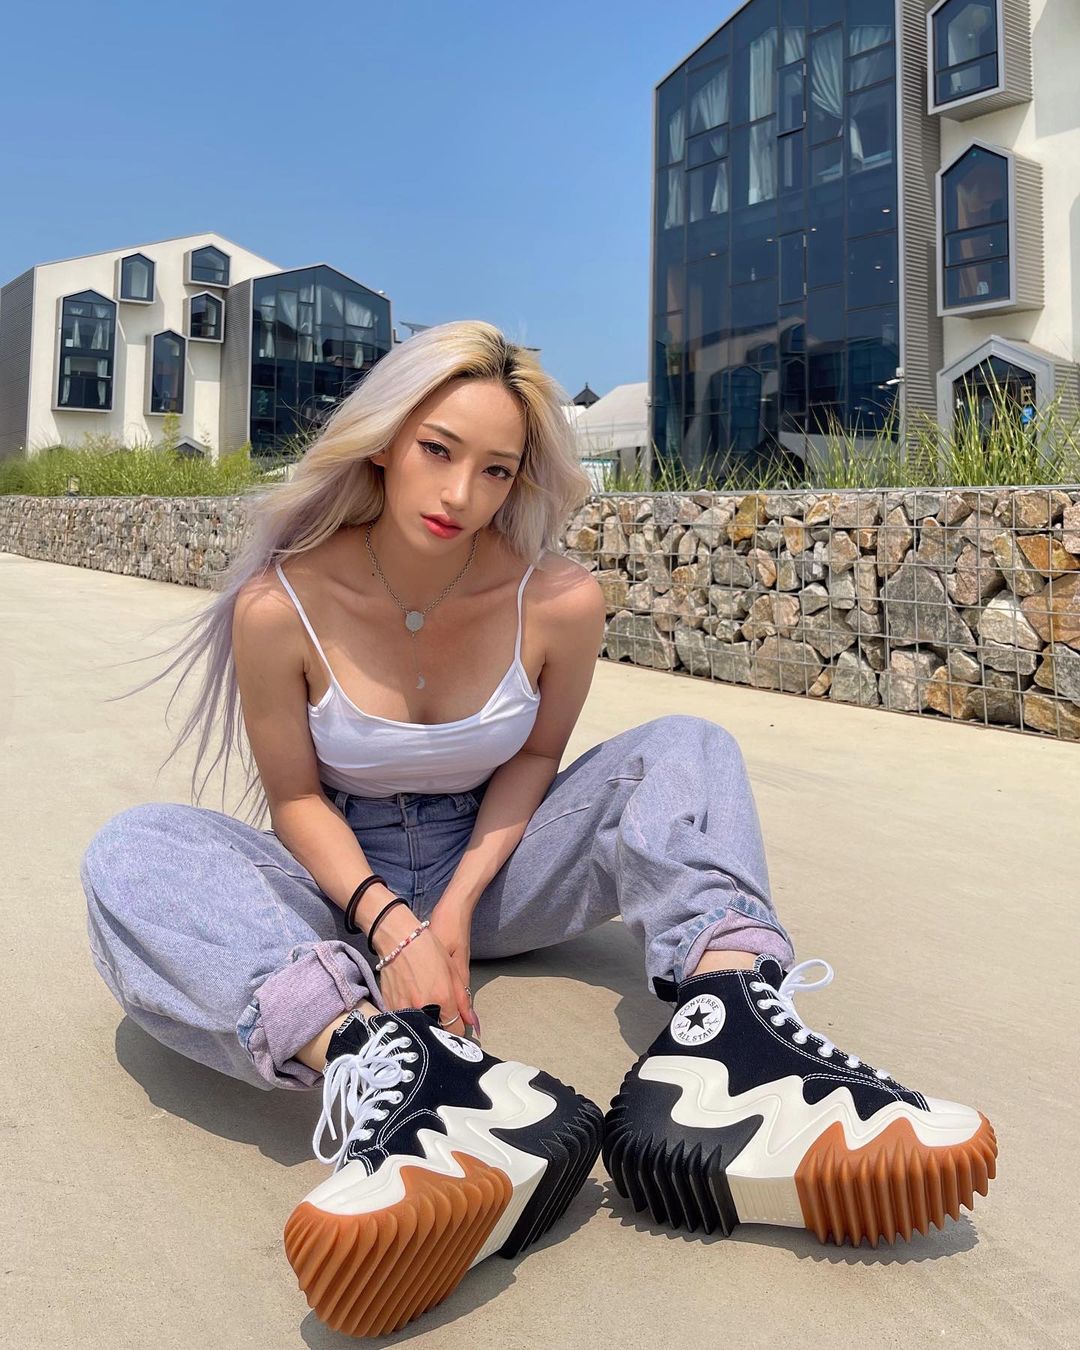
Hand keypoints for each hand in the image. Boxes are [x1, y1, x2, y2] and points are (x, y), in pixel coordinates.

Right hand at [372, 909, 470, 1037]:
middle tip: (441, 1015)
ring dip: (425, 1023)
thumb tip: (471, 1022)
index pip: (455, 1031)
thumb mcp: (452, 971)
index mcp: (443, 998)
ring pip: (419, 1029)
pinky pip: (404, 1021)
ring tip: (426, 1006)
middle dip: (442, 1028)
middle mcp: (423, 1007)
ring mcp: (404, 1008)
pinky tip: (412, 1003)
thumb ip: (463, 1000)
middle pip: (437, 1033)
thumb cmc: (428, 950)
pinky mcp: (390, 1007)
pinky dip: (410, 1017)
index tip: (456, 1023)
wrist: (398, 940)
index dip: (458, 1028)